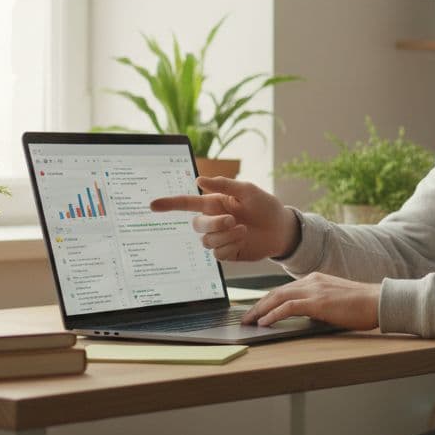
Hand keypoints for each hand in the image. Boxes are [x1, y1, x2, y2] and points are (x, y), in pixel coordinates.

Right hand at [149, 176, 298, 260]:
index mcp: (214, 203)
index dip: (170, 204)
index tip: (153, 205)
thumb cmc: (265, 206)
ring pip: (206, 241)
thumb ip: (224, 185)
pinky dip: (230, 246)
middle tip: (234, 220)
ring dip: (225, 236)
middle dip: (214, 223)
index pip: (187, 204)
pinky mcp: (226, 252)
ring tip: (244, 230)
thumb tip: (200, 180)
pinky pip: (217, 254)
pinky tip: (242, 240)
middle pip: (197, 225)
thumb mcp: (248, 190)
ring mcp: (219, 237)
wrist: (281, 228)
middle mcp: (213, 220)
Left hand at [241, 273, 379, 329]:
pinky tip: (264, 323)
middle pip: (276, 292)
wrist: (379, 301)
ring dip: (260, 310)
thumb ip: (319, 305)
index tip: (257, 310)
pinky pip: (287, 307)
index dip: (268, 300)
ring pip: (278, 298)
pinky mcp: (317, 302)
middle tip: (246, 317)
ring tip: (249, 321)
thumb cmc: (363, 305)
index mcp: (316, 279)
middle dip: (258, 305)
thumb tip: (306, 317)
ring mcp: (314, 290)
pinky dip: (273, 315)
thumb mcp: (336, 302)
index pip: (285, 289)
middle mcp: (312, 280)